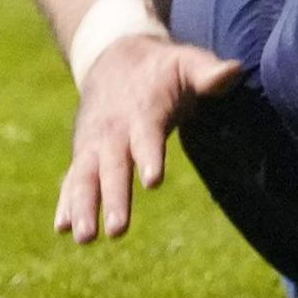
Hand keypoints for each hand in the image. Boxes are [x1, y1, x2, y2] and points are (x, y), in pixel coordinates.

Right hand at [52, 34, 241, 242]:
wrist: (114, 58)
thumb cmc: (162, 68)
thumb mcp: (187, 63)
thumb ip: (208, 73)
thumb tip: (235, 71)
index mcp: (144, 111)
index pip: (147, 136)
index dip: (150, 156)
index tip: (154, 180)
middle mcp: (114, 131)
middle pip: (113, 167)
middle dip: (113, 198)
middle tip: (117, 230)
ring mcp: (94, 144)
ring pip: (85, 178)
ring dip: (83, 208)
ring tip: (84, 239)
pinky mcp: (84, 154)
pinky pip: (72, 180)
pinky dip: (66, 202)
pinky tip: (61, 229)